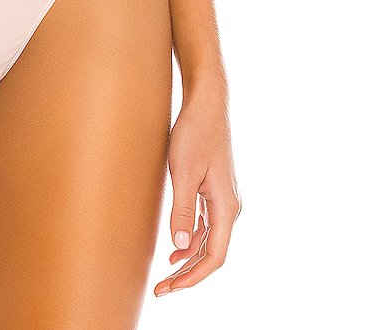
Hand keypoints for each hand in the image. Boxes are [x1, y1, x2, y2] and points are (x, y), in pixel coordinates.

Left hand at [153, 83, 241, 295]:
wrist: (206, 102)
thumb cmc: (195, 133)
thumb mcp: (183, 172)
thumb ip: (182, 211)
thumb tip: (180, 247)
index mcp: (226, 207)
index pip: (215, 256)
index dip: (192, 277)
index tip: (168, 288)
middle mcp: (230, 206)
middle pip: (213, 252)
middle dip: (188, 273)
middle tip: (161, 288)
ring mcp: (223, 197)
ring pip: (210, 239)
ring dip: (189, 258)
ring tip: (166, 272)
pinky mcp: (214, 188)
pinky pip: (207, 224)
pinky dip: (192, 238)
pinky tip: (177, 244)